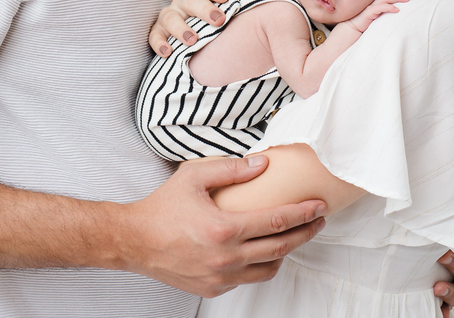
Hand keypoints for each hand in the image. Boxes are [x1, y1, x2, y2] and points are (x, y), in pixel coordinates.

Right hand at [120, 155, 326, 297]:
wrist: (134, 241)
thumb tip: (262, 164)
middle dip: (306, 232)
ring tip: (292, 235)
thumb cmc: (162, 207)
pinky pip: (247, 278)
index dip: (302, 213)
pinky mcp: (213, 289)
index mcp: (223, 229)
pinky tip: (261, 249)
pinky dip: (259, 264)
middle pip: (280, 247)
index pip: (276, 221)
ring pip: (268, 269)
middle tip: (319, 219)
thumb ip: (231, 169)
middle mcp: (225, 258)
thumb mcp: (193, 176)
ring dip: (285, 252)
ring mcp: (220, 277)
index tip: (319, 205)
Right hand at [149, 0, 231, 55]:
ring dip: (181, 28)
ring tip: (192, 40)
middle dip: (203, 9)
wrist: (201, 44)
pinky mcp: (159, 33)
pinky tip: (167, 52)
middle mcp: (183, 2)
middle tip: (218, 20)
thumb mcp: (230, 9)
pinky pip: (154, 36)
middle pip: (190, 0)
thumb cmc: (215, 22)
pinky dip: (159, 43)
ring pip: (170, 17)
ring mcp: (169, 16)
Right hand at [345, 0, 410, 32]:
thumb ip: (385, 12)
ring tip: (407, 0)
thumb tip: (397, 12)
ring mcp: (372, 6)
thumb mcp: (378, 16)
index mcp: (378, 2)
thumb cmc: (365, 23)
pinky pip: (380, 8)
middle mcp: (375, 2)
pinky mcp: (369, 12)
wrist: (352, 28)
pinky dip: (388, 7)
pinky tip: (396, 9)